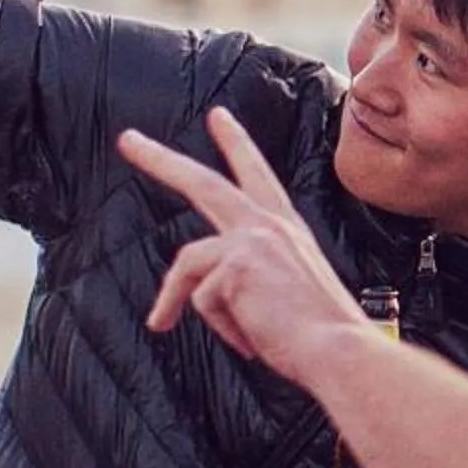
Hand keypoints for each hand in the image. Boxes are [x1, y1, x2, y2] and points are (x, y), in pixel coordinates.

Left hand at [119, 107, 369, 374]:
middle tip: (129, 140)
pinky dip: (220, 328)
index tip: (218, 117)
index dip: (236, 144)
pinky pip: (201, 300)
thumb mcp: (290, 290)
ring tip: (163, 324)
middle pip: (203, 182)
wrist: (338, 349)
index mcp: (286, 228)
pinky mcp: (234, 265)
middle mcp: (269, 225)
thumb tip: (208, 295)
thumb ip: (254, 277)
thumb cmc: (320, 334)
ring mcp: (251, 240)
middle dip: (160, 160)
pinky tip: (249, 341)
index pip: (257, 175)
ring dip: (169, 298)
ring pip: (187, 260)